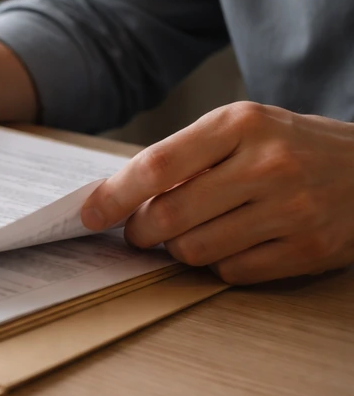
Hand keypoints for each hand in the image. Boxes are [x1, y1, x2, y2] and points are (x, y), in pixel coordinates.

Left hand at [81, 102, 353, 283]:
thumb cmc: (290, 147)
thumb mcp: (241, 130)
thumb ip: (185, 157)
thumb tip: (116, 196)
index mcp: (241, 123)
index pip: (158, 165)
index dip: (114, 195)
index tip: (88, 214)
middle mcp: (267, 164)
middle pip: (169, 215)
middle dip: (139, 231)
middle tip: (139, 231)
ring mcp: (291, 209)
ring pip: (194, 250)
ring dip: (178, 249)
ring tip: (192, 232)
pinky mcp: (307, 249)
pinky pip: (231, 271)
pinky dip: (218, 264)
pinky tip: (232, 243)